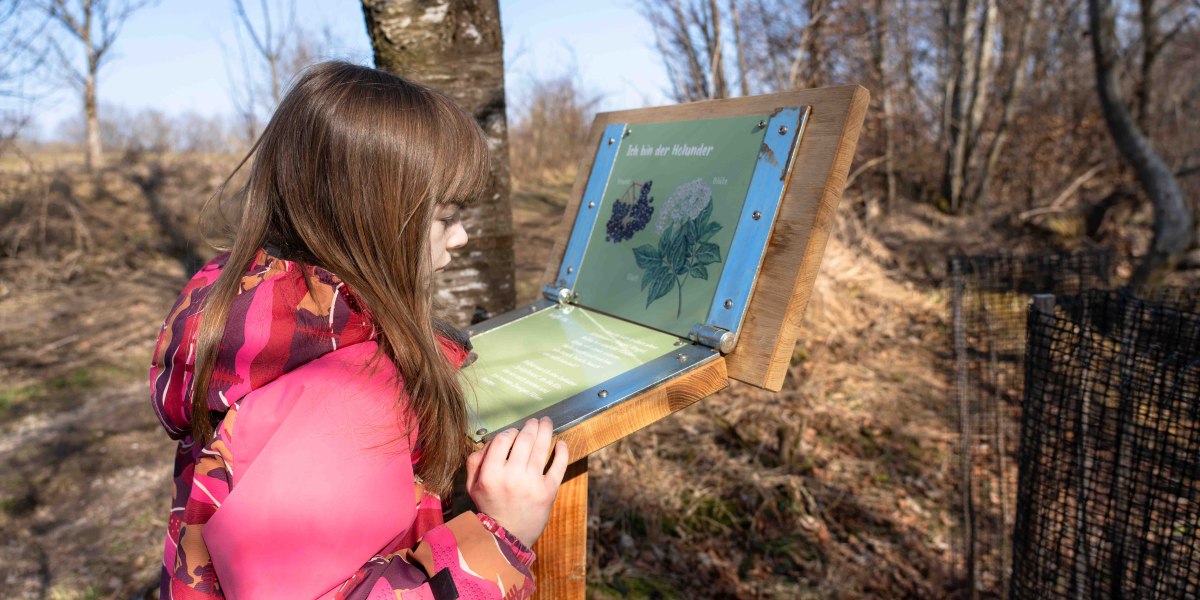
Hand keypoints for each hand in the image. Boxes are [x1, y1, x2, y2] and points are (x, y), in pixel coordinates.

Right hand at [465, 417, 568, 546]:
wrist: (507, 538)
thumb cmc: (490, 507)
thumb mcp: (473, 486)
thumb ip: (475, 461)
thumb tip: (491, 440)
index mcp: (490, 474)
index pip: (503, 440)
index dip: (510, 431)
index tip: (514, 432)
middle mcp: (511, 476)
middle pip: (524, 439)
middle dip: (531, 426)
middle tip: (535, 421)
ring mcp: (531, 484)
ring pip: (542, 448)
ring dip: (546, 431)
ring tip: (547, 423)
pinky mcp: (548, 492)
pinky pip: (558, 466)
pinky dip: (562, 451)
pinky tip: (561, 443)